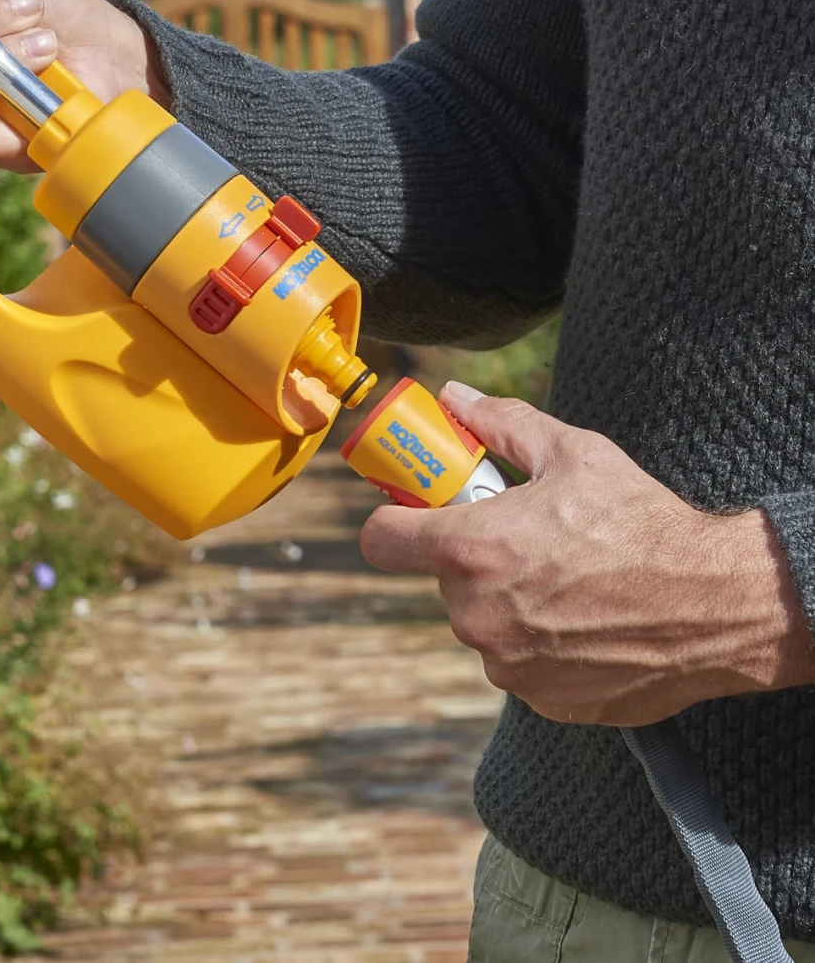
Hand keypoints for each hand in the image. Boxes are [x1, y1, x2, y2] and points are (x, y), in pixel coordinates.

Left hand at [360, 382, 814, 725]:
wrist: (718, 605)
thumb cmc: (644, 525)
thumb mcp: (572, 454)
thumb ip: (501, 424)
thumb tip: (456, 398)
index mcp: (470, 550)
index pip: (381, 540)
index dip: (395, 521)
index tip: (413, 513)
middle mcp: (477, 614)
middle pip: (444, 579)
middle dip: (475, 560)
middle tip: (527, 542)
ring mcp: (507, 664)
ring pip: (483, 624)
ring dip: (508, 605)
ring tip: (567, 583)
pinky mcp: (542, 700)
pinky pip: (520, 665)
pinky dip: (542, 647)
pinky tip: (586, 623)